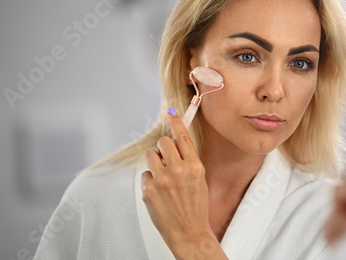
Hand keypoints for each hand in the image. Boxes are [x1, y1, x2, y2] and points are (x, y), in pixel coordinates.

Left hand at [141, 109, 227, 259]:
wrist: (189, 232)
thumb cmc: (196, 206)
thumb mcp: (200, 179)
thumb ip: (188, 160)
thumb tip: (174, 143)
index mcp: (195, 166)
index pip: (182, 136)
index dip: (176, 121)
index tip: (170, 112)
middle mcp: (179, 171)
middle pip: (163, 142)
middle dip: (163, 148)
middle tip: (166, 158)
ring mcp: (162, 180)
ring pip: (151, 155)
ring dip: (154, 162)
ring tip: (162, 177)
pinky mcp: (149, 190)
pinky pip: (145, 175)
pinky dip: (150, 181)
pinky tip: (159, 193)